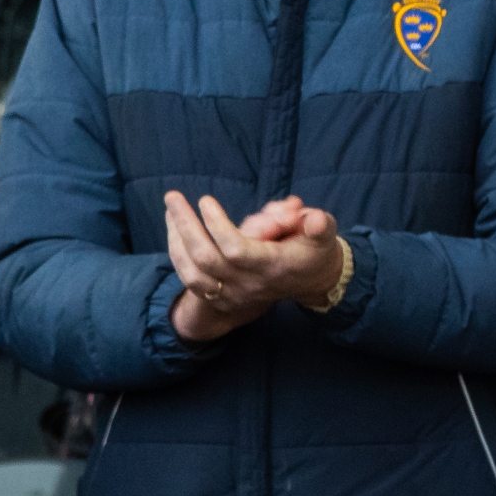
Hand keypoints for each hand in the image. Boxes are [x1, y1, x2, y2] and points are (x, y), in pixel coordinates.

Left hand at [165, 191, 343, 340]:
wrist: (312, 282)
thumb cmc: (316, 250)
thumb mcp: (324, 234)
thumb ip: (320, 225)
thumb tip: (315, 219)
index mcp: (272, 266)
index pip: (236, 250)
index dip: (218, 226)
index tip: (206, 200)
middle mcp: (249, 284)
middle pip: (207, 260)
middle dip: (185, 226)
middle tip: (173, 197)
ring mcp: (234, 294)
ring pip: (192, 274)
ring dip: (175, 241)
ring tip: (170, 210)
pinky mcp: (224, 298)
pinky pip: (191, 281)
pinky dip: (178, 256)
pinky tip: (174, 231)